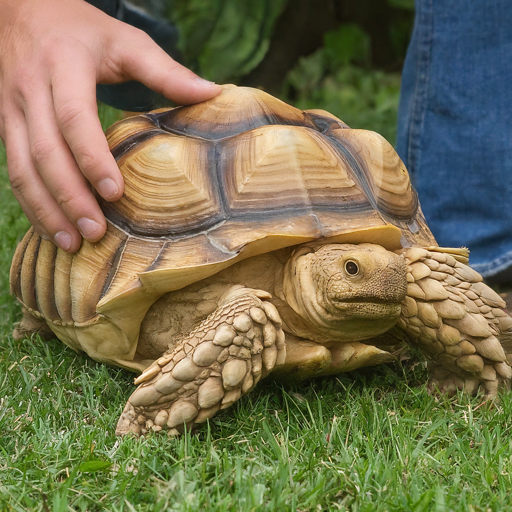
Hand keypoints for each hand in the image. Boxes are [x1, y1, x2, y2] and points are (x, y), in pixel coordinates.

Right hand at [0, 0, 220, 251]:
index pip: (74, 118)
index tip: (116, 194)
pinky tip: (52, 229)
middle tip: (96, 233)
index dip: (93, 158)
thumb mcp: (125, 41)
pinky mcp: (6, 126)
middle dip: (70, 198)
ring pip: (22, 168)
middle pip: (46, 152)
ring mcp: (12, 111)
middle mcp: (31, 90)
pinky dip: (32, 204)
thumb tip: (213, 93)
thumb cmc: (83, 30)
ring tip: (73, 244)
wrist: (22, 7)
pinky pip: (14, 170)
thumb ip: (166, 70)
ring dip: (47, 210)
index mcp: (64, 66)